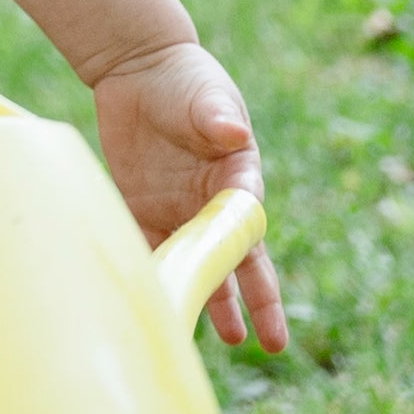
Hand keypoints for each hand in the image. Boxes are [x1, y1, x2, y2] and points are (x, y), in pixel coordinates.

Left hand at [86, 36, 284, 350]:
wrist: (139, 69)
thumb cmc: (185, 79)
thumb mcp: (205, 95)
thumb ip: (216, 116)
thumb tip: (232, 134)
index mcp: (237, 176)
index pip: (248, 220)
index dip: (250, 247)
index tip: (250, 269)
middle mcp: (213, 202)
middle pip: (240, 259)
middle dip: (258, 301)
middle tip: (274, 343)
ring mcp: (180, 211)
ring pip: (202, 266)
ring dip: (216, 302)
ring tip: (233, 340)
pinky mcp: (145, 212)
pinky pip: (153, 252)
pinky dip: (159, 279)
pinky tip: (164, 309)